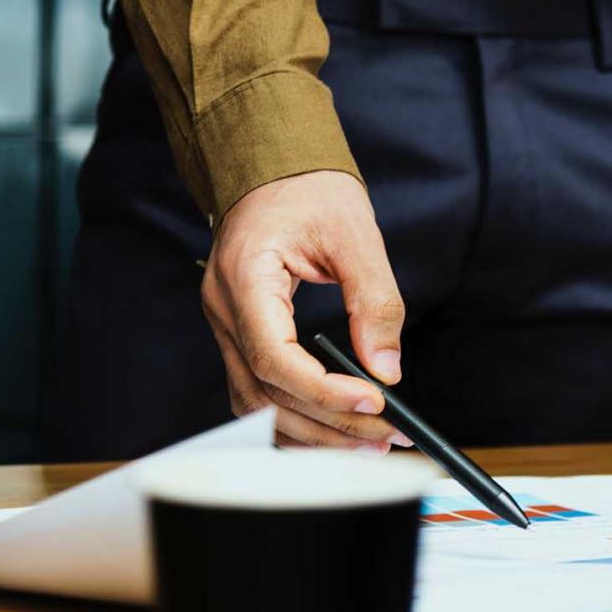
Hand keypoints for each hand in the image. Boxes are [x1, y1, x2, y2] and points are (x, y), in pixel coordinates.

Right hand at [201, 171, 410, 451]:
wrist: (272, 167)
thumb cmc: (307, 189)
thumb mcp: (355, 234)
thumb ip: (374, 301)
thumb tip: (386, 369)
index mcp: (245, 277)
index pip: (274, 357)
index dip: (323, 390)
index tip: (373, 403)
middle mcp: (225, 310)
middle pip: (266, 392)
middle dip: (328, 423)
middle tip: (385, 437)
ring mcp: (226, 326)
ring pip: (256, 404)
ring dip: (311, 432)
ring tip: (366, 444)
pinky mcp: (240, 335)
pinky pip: (258, 392)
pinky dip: (294, 417)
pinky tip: (332, 429)